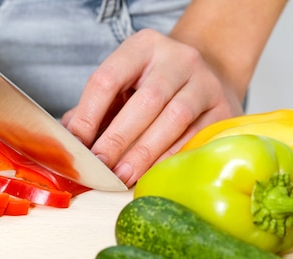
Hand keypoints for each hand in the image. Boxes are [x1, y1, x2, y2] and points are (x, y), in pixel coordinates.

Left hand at [61, 29, 243, 187]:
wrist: (207, 75)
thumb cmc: (153, 85)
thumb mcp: (124, 84)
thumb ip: (96, 109)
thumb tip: (69, 141)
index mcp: (143, 47)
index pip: (108, 79)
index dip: (88, 115)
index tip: (77, 145)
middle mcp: (177, 59)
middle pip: (144, 101)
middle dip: (118, 139)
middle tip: (100, 168)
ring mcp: (205, 82)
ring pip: (173, 119)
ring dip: (144, 153)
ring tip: (122, 176)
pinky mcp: (223, 108)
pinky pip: (195, 137)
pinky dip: (170, 158)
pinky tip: (151, 173)